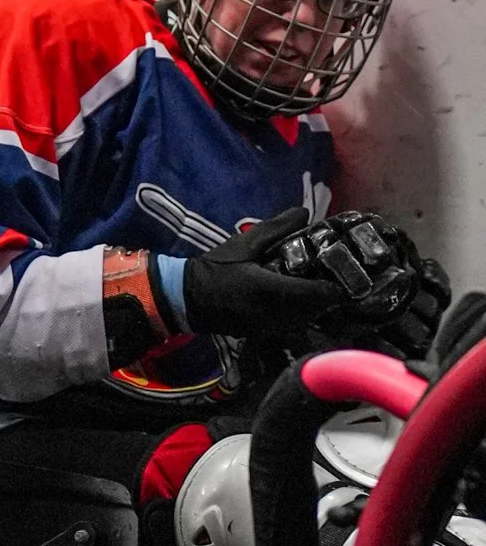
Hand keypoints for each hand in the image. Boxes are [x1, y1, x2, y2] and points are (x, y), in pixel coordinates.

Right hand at [180, 207, 444, 352]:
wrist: (188, 300)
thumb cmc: (215, 270)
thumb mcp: (244, 244)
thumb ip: (276, 229)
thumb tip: (305, 213)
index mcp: (272, 290)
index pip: (318, 294)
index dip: (341, 287)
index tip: (357, 276)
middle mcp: (277, 313)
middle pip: (319, 308)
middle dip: (334, 293)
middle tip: (349, 275)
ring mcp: (272, 327)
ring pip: (309, 317)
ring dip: (320, 303)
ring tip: (330, 283)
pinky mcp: (267, 332)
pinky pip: (295, 322)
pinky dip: (305, 310)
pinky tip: (306, 295)